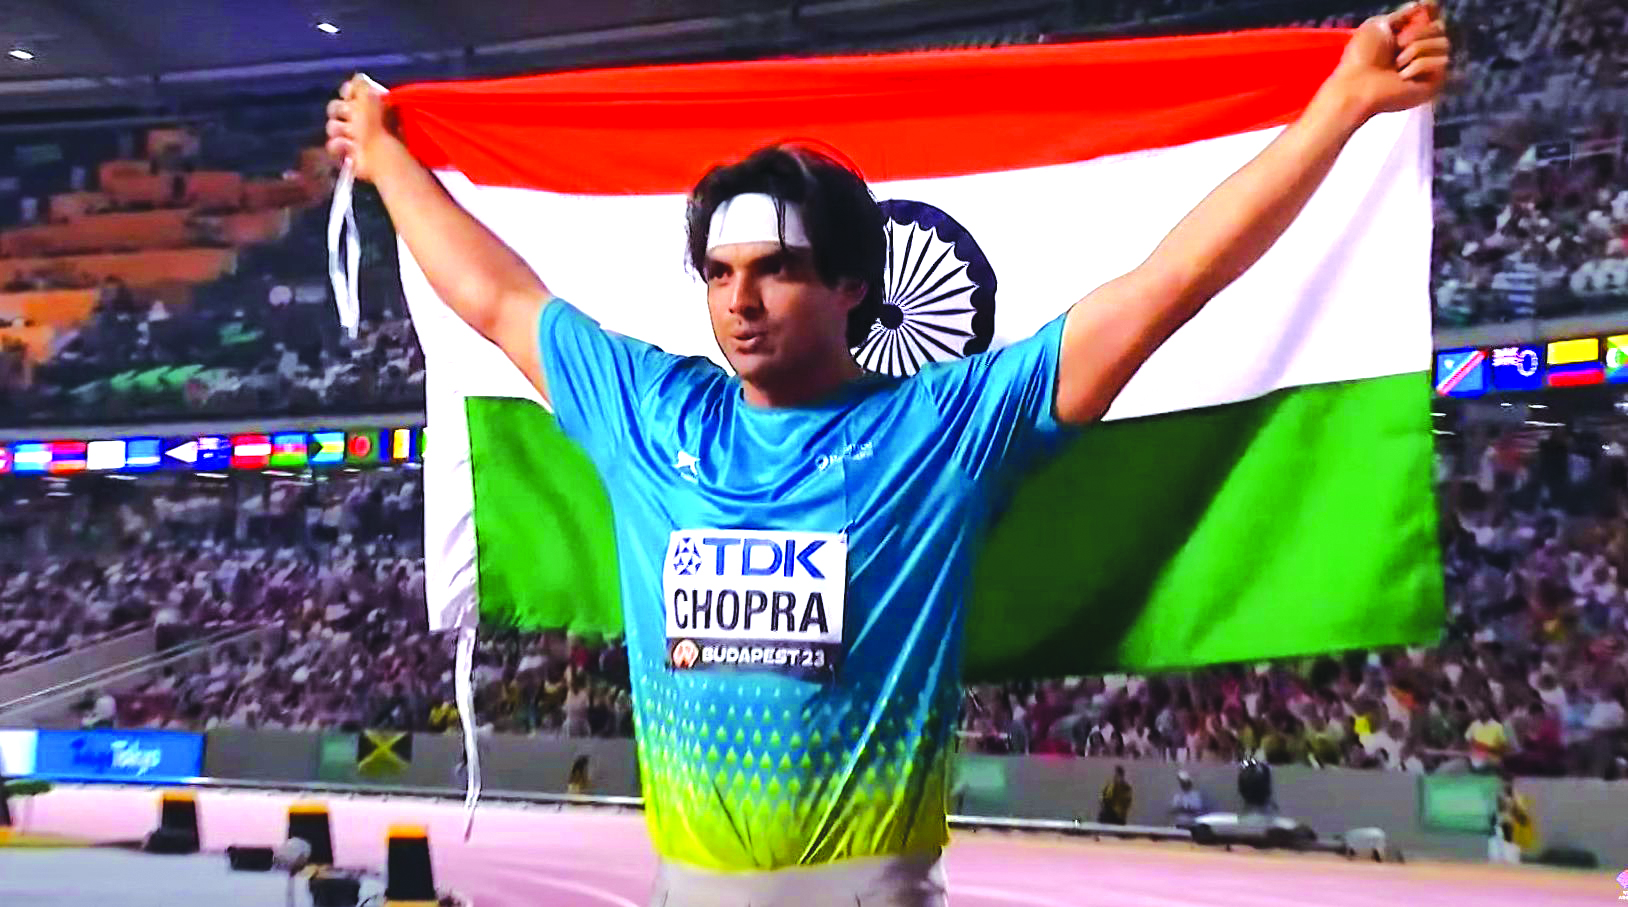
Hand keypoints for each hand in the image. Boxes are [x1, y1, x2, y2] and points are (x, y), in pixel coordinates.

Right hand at [325, 75, 396, 181]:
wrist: (379, 154)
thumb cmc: (376, 124)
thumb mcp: (370, 97)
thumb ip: (361, 84)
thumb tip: (357, 77)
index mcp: (369, 104)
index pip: (347, 91)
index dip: (346, 94)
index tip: (349, 96)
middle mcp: (361, 118)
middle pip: (335, 108)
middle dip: (341, 111)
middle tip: (351, 117)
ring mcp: (353, 136)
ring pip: (332, 126)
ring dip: (340, 130)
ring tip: (352, 136)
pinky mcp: (348, 153)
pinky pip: (332, 144)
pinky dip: (339, 146)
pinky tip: (349, 148)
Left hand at [1330, 1, 1450, 119]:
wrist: (1359, 85)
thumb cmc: (1362, 57)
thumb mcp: (1378, 25)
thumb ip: (1402, 14)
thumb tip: (1425, 2)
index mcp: (1408, 37)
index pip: (1433, 19)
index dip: (1431, 13)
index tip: (1428, 7)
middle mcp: (1422, 51)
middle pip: (1440, 28)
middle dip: (1416, 33)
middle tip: (1396, 46)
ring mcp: (1429, 67)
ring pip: (1443, 44)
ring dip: (1415, 50)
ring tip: (1397, 65)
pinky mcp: (1434, 83)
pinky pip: (1441, 62)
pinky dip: (1419, 66)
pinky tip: (1403, 77)